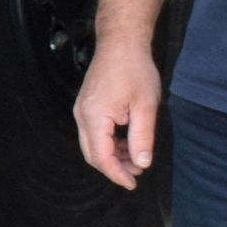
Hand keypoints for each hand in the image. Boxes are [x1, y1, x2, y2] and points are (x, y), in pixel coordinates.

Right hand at [72, 39, 161, 190]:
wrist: (121, 43)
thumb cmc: (134, 70)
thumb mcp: (145, 106)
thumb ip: (142, 137)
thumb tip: (142, 163)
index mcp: (94, 117)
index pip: (101, 156)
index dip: (117, 174)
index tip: (134, 183)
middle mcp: (82, 115)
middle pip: (92, 153)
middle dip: (114, 167)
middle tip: (138, 172)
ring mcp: (81, 110)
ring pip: (91, 144)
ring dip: (112, 155)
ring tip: (136, 157)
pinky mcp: (86, 105)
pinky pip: (93, 132)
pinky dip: (108, 143)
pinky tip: (127, 141)